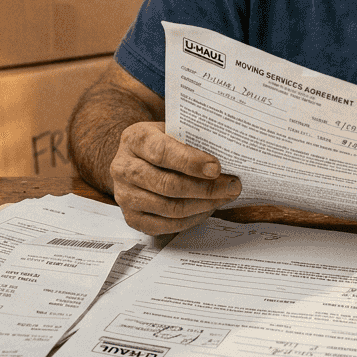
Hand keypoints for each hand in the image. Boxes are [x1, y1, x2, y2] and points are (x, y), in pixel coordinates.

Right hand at [110, 122, 241, 234]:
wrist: (136, 159)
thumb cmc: (161, 143)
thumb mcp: (172, 130)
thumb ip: (192, 140)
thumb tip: (229, 156)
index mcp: (134, 139)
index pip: (162, 152)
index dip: (191, 162)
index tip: (216, 168)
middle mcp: (123, 168)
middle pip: (168, 184)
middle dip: (206, 188)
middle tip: (232, 186)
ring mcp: (125, 196)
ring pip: (170, 208)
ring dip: (203, 205)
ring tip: (224, 197)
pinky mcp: (131, 218)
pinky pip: (166, 225)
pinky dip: (192, 219)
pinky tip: (207, 209)